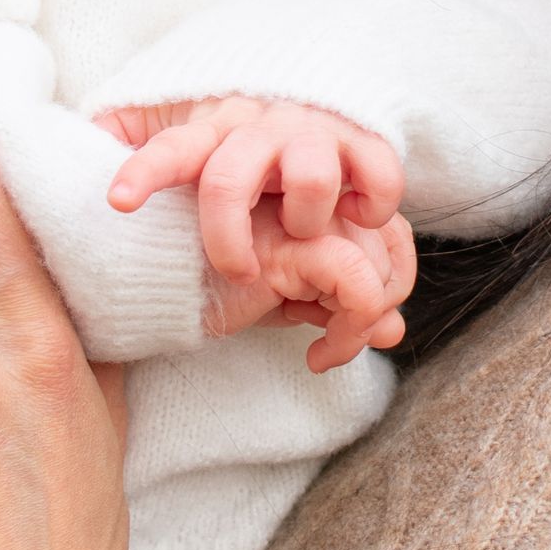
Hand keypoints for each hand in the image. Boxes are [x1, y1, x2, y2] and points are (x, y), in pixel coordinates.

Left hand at [102, 97, 404, 274]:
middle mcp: (259, 126)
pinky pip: (379, 176)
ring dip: (305, 217)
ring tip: (300, 232)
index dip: (144, 172)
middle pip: (232, 177)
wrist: (308, 81)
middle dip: (226, 235)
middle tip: (235, 270)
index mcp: (208, 127)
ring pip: (310, 175)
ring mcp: (314, 132)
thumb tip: (73, 144)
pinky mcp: (364, 142)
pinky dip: (373, 204)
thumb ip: (124, 134)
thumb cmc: (230, 128)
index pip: (170, 149)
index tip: (118, 201)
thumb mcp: (170, 121)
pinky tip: (358, 216)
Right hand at [202, 202, 417, 369]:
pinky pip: (358, 285)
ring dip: (357, 329)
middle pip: (389, 249)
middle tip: (331, 344)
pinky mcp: (291, 244)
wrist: (155, 286)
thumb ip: (346, 304)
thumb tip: (395, 330)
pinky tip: (313, 357)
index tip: (353, 323)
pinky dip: (348, 332)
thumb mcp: (295, 298)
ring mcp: (303, 214)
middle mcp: (315, 193)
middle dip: (374, 309)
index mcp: (316, 193)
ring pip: (377, 269)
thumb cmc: (219, 285)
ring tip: (319, 352)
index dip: (390, 281)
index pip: (391, 230)